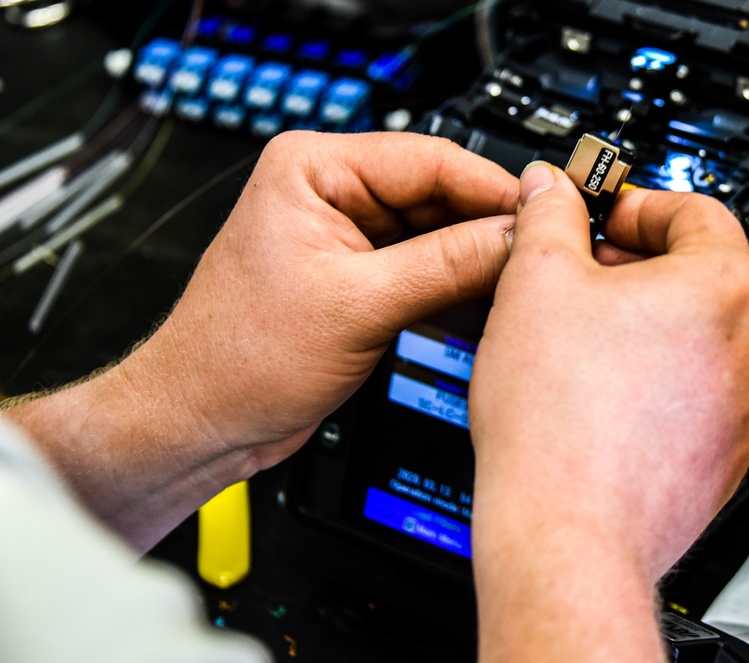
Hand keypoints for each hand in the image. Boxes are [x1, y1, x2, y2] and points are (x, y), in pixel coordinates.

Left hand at [3, 131, 517, 549]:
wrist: (205, 418)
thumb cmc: (238, 357)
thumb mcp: (358, 305)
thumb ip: (445, 266)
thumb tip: (513, 239)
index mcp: (314, 168)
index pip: (429, 158)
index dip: (493, 188)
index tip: (543, 215)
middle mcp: (331, 192)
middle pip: (438, 196)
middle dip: (488, 229)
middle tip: (540, 256)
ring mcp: (347, 237)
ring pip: (437, 235)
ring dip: (476, 262)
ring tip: (520, 285)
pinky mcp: (359, 278)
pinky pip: (424, 269)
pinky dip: (456, 287)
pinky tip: (487, 304)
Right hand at [469, 162, 748, 662]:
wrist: (569, 534)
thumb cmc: (561, 425)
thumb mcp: (536, 283)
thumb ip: (550, 216)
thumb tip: (550, 189)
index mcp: (726, 288)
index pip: (695, 209)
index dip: (634, 203)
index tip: (597, 217)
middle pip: (704, 273)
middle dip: (639, 263)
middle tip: (580, 273)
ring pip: (702, 335)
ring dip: (649, 321)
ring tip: (583, 336)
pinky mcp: (730, 454)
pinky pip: (700, 390)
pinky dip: (660, 376)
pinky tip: (601, 390)